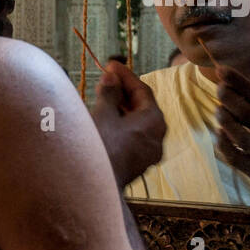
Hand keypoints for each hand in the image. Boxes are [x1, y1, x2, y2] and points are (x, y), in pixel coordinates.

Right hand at [92, 60, 166, 187]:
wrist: (92, 185)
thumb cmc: (100, 146)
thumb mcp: (103, 113)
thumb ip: (109, 92)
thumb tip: (112, 77)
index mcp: (154, 121)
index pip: (142, 90)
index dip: (125, 75)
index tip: (110, 65)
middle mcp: (157, 137)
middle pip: (142, 107)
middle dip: (123, 92)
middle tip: (105, 80)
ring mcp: (148, 153)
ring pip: (136, 124)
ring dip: (120, 109)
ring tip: (101, 99)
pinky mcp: (136, 164)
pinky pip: (131, 138)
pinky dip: (120, 125)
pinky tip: (104, 121)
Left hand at [212, 63, 249, 200]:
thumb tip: (224, 76)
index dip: (239, 82)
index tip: (221, 69)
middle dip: (230, 99)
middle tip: (219, 89)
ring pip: (242, 138)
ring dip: (226, 121)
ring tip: (219, 110)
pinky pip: (236, 158)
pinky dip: (224, 144)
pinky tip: (219, 133)